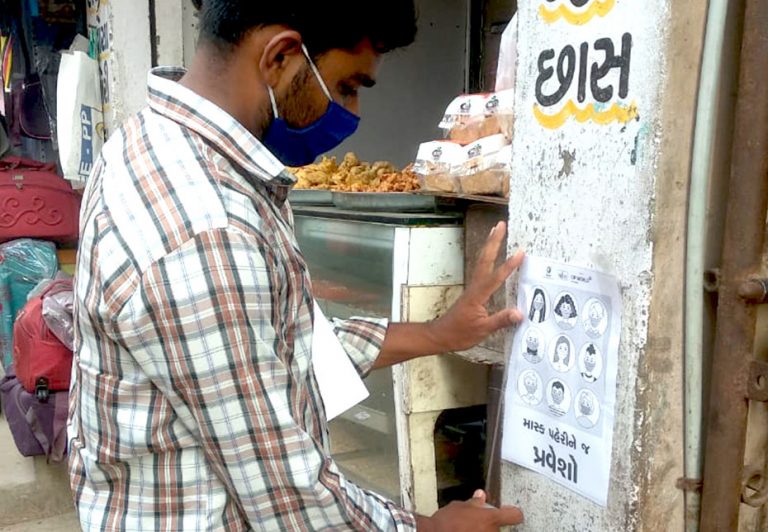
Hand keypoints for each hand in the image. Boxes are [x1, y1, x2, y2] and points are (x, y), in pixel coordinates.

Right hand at [417, 490, 523, 530]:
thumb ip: (474, 503)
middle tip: (476, 523)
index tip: (509, 512)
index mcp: (490, 519)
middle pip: (499, 528)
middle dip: (489, 526)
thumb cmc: (445, 523)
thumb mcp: (459, 506)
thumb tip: (481, 496)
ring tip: (467, 529)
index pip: (515, 515)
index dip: (512, 513)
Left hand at [429, 222, 524, 352]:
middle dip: (494, 242)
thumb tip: (519, 313)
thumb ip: (500, 320)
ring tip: (496, 230)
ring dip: (489, 245)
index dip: (508, 266)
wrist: (440, 335)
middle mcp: (475, 287)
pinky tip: (491, 254)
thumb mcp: (482, 330)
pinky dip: (487, 257)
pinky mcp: (472, 291)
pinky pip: (481, 269)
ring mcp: (473, 287)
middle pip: (485, 259)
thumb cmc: (459, 334)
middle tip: (501, 224)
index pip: (495, 278)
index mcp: (478, 295)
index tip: (521, 252)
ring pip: (481, 261)